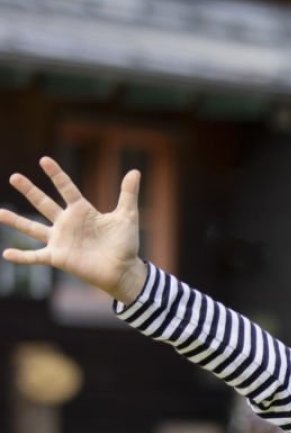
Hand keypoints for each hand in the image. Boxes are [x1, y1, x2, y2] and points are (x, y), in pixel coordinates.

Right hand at [1, 157, 147, 303]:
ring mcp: (60, 240)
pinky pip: (36, 257)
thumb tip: (135, 171)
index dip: (56, 175)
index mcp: (82, 211)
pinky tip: (6, 254)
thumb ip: (128, 194)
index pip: (66, 188)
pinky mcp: (58, 257)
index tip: (44, 160)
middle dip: (30, 190)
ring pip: (32, 228)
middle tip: (15, 177)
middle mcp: (67, 223)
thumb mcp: (127, 217)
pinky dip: (21, 257)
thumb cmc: (126, 244)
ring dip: (16, 221)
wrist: (124, 271)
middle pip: (44, 203)